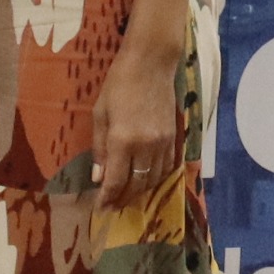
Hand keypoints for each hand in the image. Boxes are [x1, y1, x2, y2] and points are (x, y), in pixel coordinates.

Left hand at [91, 39, 188, 207]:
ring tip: (128, 196)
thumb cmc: (118, 85)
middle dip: (123, 199)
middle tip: (113, 207)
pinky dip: (157, 179)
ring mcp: (163, 144)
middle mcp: (146, 147)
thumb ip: (99, 149)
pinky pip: (167, 168)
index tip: (101, 209)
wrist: (151, 65)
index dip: (108, 198)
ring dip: (141, 192)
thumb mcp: (100, 115)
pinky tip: (147, 180)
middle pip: (137, 185)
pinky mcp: (174, 138)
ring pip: (154, 180)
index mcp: (122, 141)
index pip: (116, 181)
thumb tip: (98, 178)